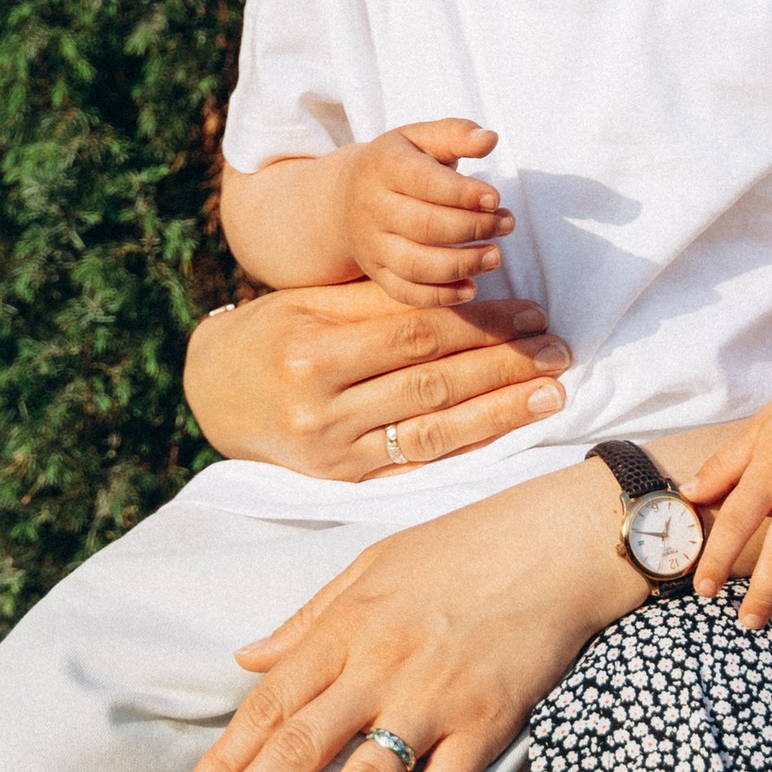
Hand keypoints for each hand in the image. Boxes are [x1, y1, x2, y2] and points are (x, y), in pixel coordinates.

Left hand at [173, 464, 637, 771]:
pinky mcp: (487, 722)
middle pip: (300, 748)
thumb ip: (308, 619)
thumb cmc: (463, 547)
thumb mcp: (373, 565)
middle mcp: (381, 663)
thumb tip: (246, 656)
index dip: (226, 759)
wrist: (557, 542)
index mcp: (347, 623)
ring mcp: (436, 697)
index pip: (270, 702)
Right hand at [185, 278, 566, 482]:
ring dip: (499, 412)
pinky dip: (466, 448)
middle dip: (503, 365)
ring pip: (432, 431)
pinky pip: (416, 464)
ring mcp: (331, 454)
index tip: (531, 311)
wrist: (213, 395)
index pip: (415, 334)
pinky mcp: (342, 484)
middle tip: (558, 349)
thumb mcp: (310, 302)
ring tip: (552, 392)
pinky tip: (507, 432)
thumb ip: (378, 299)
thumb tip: (467, 287)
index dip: (480, 322)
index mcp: (311, 351)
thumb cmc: (271, 333)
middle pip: (432, 383)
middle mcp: (320, 408)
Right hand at [341, 117, 515, 306]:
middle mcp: (371, 207)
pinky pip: (406, 293)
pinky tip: (471, 288)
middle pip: (424, 225)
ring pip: (415, 265)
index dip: (463, 193)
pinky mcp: (376, 273)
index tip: (496, 198)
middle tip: (506, 224)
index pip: (424, 182)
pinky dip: (440, 297)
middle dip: (472, 228)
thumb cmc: (402, 163)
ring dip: (461, 265)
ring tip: (495, 256)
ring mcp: (372, 244)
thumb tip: (490, 139)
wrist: (349, 196)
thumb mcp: (422, 138)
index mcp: (384, 165)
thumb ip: (456, 134)